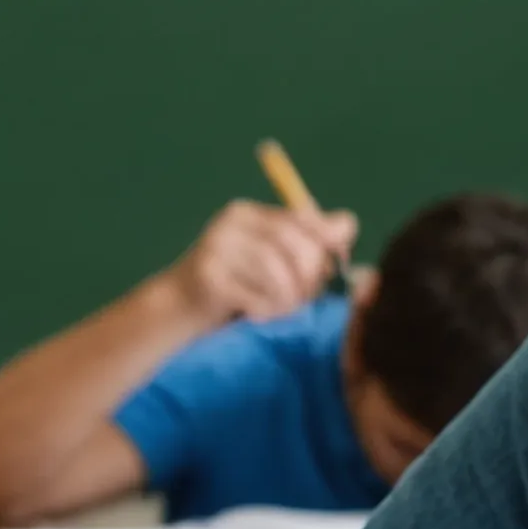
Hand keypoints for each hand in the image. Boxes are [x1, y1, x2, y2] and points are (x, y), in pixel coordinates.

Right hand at [157, 200, 357, 325]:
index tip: (337, 266)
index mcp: (249, 213)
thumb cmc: (237, 286)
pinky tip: (259, 316)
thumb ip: (309, 241)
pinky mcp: (208, 277)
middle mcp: (231, 222)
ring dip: (288, 299)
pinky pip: (256, 297)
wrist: (179, 309)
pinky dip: (266, 312)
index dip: (327, 243)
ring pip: (277, 273)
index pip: (302, 219)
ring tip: (281, 309)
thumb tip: (348, 225)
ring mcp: (216, 247)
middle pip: (294, 244)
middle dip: (309, 277)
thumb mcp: (273, 259)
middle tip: (303, 298)